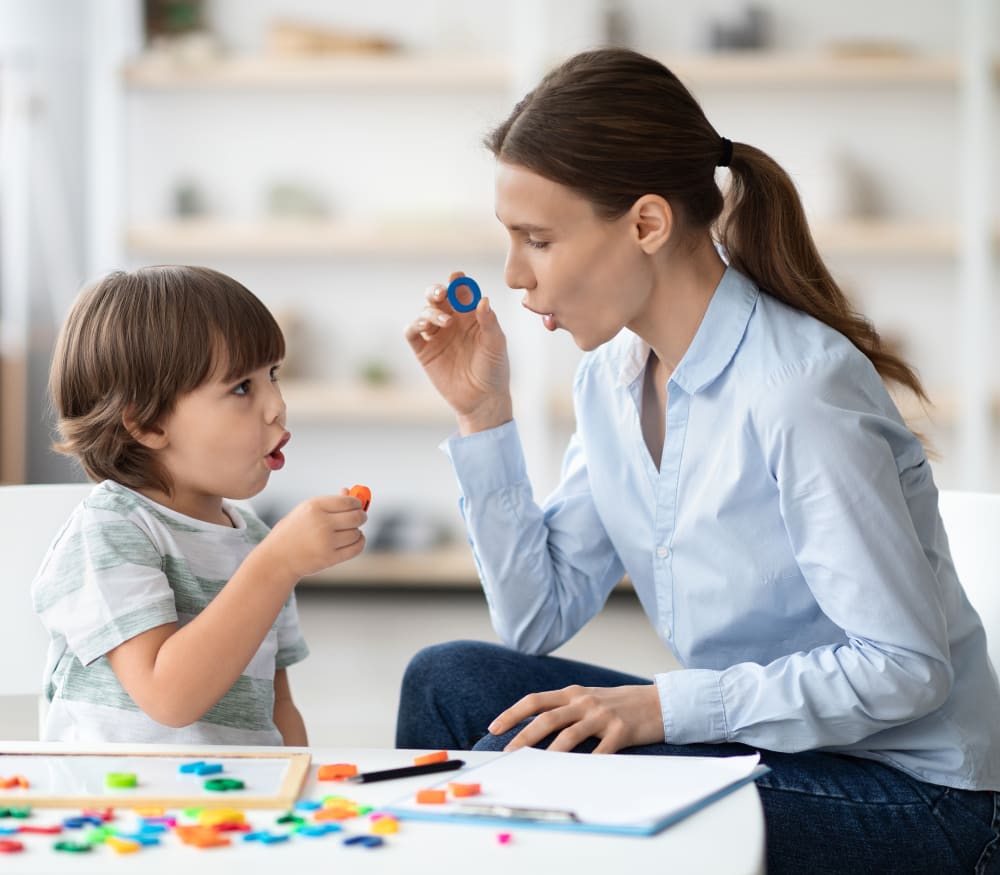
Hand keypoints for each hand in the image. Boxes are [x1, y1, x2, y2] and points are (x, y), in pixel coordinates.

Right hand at [260, 493, 366, 578]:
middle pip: (356, 517)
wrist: (277, 557)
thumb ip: (329, 502)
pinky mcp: (330, 558)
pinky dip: (359, 542)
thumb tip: (349, 492)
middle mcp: (321, 523)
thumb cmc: (293, 531)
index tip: (357, 505)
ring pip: (357, 533)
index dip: (357, 503)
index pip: (348, 502)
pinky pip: (356, 548)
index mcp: (314, 507)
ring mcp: (326, 541)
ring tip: (347, 531)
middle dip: (361, 516)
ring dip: (356, 531)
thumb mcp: (306, 510)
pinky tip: (354, 539)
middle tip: (359, 517)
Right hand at [404, 271, 512, 433]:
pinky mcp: (424, 351)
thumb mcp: (496, 344)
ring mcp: (437, 336)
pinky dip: (415, 324)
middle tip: (441, 293)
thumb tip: (483, 299)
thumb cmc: (494, 370)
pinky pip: (412, 332)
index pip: (461, 293)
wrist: (482, 400)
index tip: (456, 277)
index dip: (458, 282)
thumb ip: (489, 322)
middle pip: (438, 298)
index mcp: (471, 316)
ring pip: (425, 312)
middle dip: (437, 291)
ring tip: (444, 322)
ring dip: (431, 310)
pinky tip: (425, 326)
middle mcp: (452, 323)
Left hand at [488, 684, 664, 753]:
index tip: (494, 728)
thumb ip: (565, 709)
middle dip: (524, 737)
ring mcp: (603, 715)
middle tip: (508, 754)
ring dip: (550, 753)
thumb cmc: (618, 704)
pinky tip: (576, 777)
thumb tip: (533, 730)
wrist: (659, 702)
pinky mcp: (621, 731)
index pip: (535, 701)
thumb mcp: (589, 699)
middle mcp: (585, 701)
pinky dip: (587, 764)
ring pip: (570, 735)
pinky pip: (601, 752)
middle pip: (547, 718)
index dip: (513, 713)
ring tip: (536, 769)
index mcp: (573, 693)